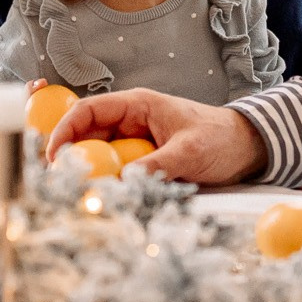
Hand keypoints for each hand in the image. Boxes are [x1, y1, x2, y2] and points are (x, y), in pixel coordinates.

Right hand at [47, 91, 265, 185]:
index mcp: (137, 105)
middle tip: (57, 182)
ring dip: (88, 174)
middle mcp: (131, 121)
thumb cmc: (222, 138)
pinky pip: (117, 171)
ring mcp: (136, 142)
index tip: (52, 157)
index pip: (87, 112)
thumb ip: (156, 166)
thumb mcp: (189, 152)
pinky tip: (102, 196)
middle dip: (69, 158)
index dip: (64, 132)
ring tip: (77, 193)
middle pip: (86, 136)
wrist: (249, 148)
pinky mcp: (144, 161)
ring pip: (99, 157)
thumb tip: (123, 182)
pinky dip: (108, 183)